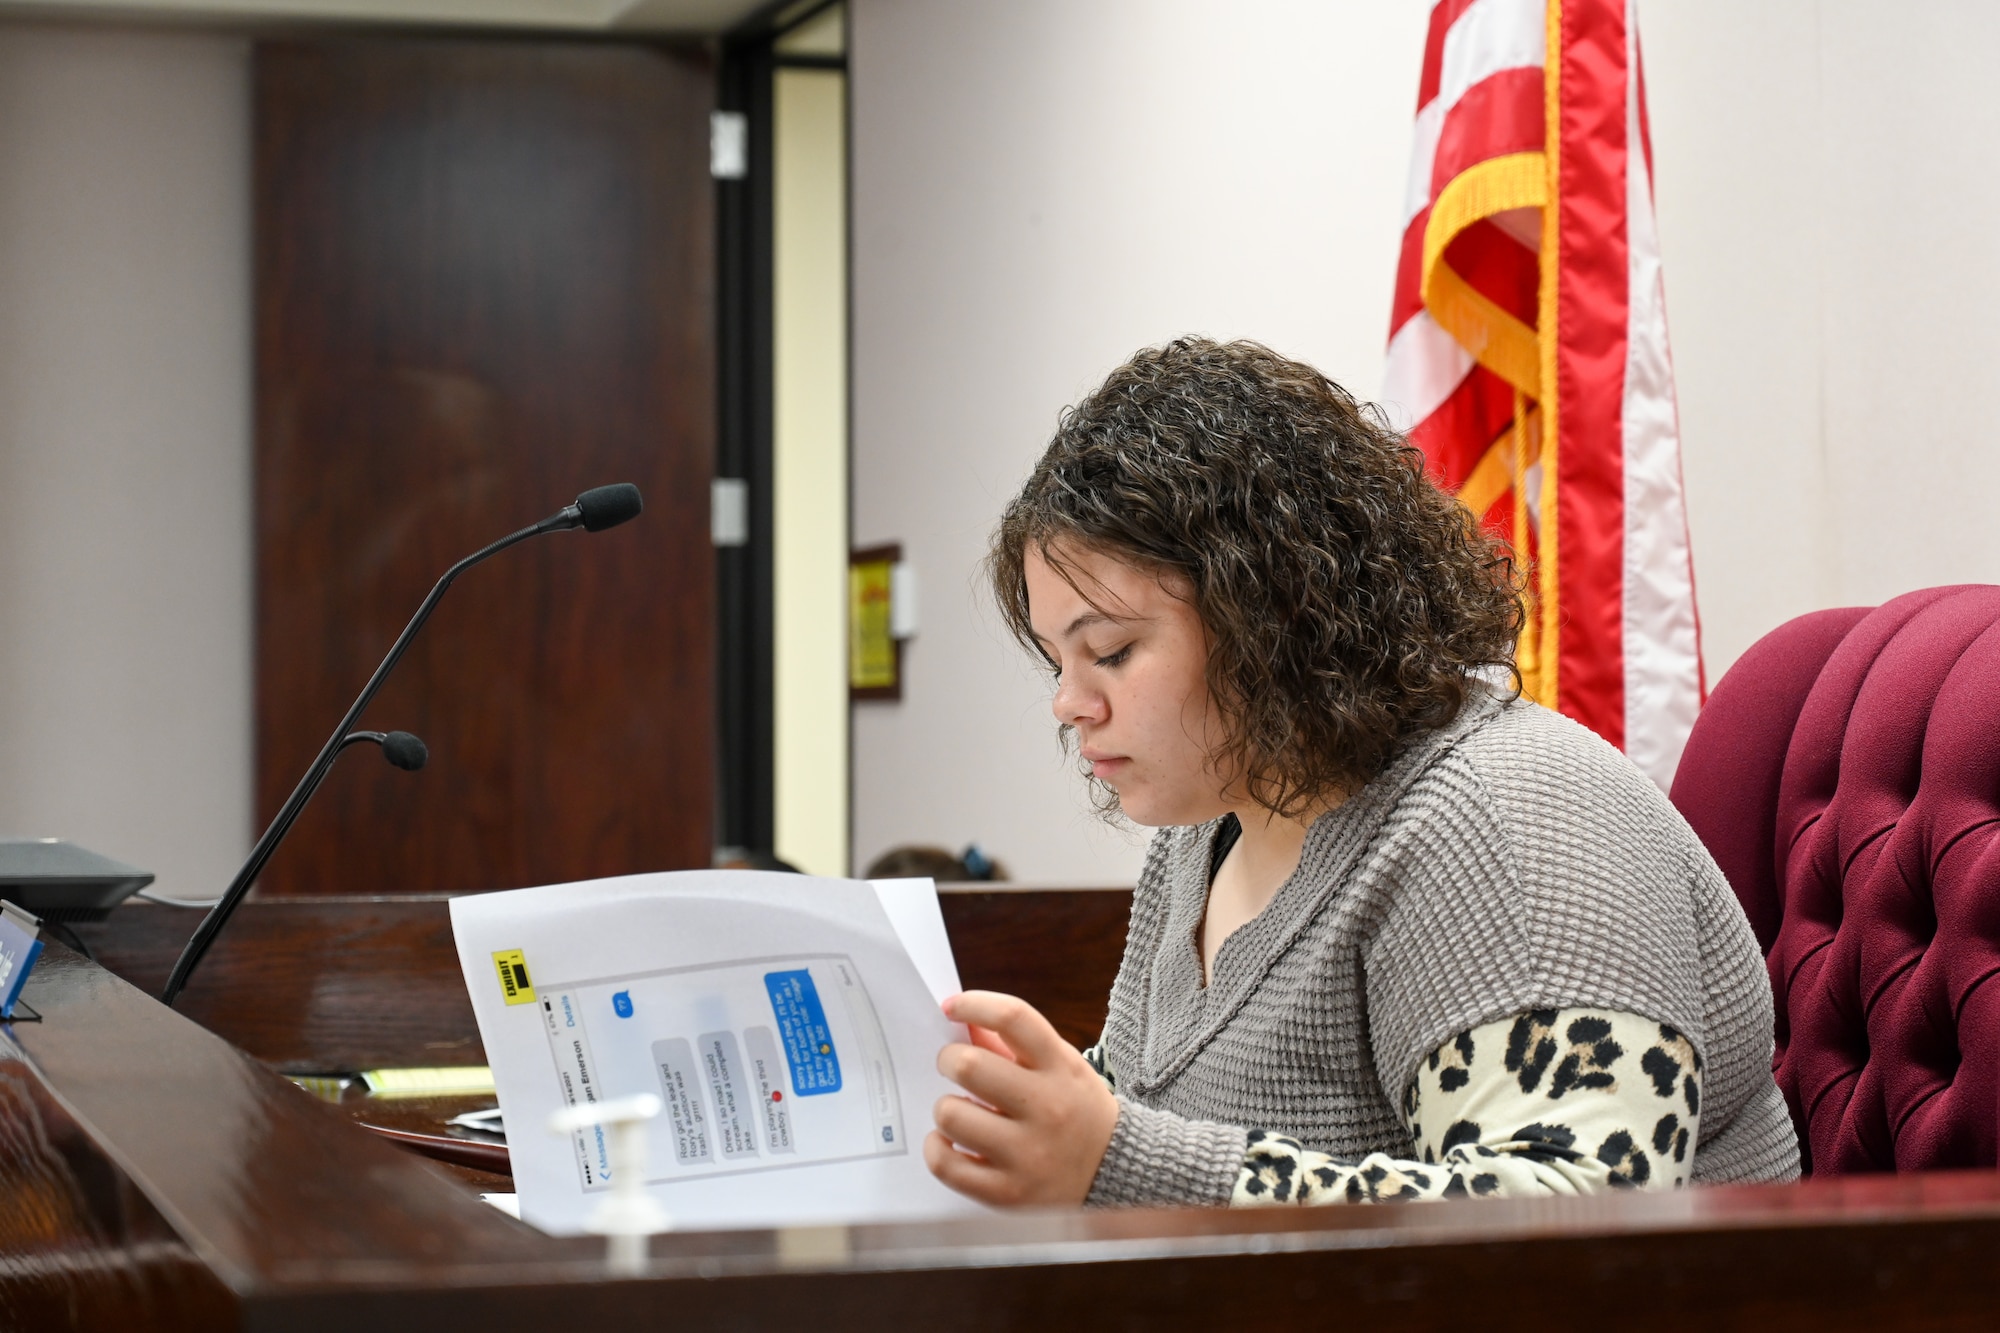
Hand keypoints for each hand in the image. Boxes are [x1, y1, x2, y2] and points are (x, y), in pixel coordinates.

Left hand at [923, 990, 1119, 1206]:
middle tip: (952, 1066)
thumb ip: (1013, 1043)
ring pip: (951, 1115)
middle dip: (948, 1060)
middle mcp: (1047, 1108)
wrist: (1118, 1172)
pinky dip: (937, 1149)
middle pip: (970, 1066)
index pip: (1012, 1018)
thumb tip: (963, 1020)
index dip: (973, 1004)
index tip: (950, 1008)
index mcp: (1061, 1068)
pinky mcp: (1009, 1192)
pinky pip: (946, 1165)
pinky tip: (950, 1142)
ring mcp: (1028, 1154)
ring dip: (945, 1108)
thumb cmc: (1076, 1109)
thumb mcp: (1060, 1066)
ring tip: (960, 1111)